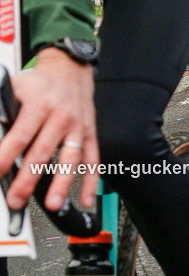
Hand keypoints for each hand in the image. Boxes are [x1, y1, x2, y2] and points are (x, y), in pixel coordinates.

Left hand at [0, 49, 98, 211]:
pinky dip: (90, 182)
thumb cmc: (39, 84)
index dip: (6, 156)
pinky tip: (85, 199)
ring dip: (62, 184)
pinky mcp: (89, 135)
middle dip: (28, 179)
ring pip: (71, 159)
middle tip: (16, 199)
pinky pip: (92, 161)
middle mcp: (60, 117)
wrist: (70, 70)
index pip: (20, 136)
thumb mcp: (14, 88)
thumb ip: (2, 108)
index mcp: (39, 105)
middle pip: (43, 153)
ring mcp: (77, 128)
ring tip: (52, 204)